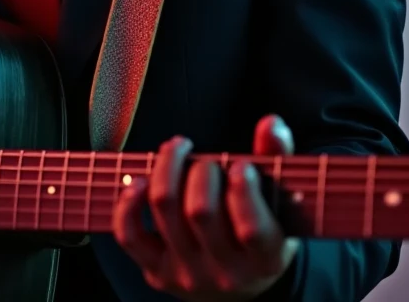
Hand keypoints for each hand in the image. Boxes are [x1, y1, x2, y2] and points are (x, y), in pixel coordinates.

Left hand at [114, 115, 298, 299]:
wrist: (239, 284)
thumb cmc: (260, 229)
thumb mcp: (279, 200)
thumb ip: (276, 158)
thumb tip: (271, 124)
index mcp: (265, 259)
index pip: (251, 229)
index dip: (242, 190)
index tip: (241, 166)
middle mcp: (226, 273)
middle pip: (200, 211)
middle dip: (202, 171)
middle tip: (208, 163)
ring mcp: (187, 273)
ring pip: (164, 209)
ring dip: (167, 167)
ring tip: (178, 151)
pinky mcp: (156, 271)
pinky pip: (130, 235)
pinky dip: (129, 201)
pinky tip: (141, 180)